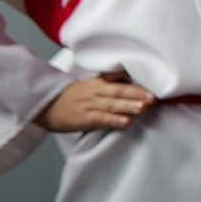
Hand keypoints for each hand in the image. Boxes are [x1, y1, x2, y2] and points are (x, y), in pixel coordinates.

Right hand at [35, 69, 153, 131]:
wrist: (46, 105)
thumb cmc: (74, 97)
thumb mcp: (92, 85)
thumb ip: (112, 82)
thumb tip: (135, 81)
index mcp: (99, 82)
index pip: (119, 79)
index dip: (136, 81)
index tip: (154, 83)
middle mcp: (95, 91)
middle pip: (119, 91)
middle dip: (137, 94)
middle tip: (154, 97)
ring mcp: (89, 105)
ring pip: (111, 105)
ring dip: (128, 106)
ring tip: (144, 108)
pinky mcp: (83, 118)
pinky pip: (100, 119)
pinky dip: (113, 120)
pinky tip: (125, 122)